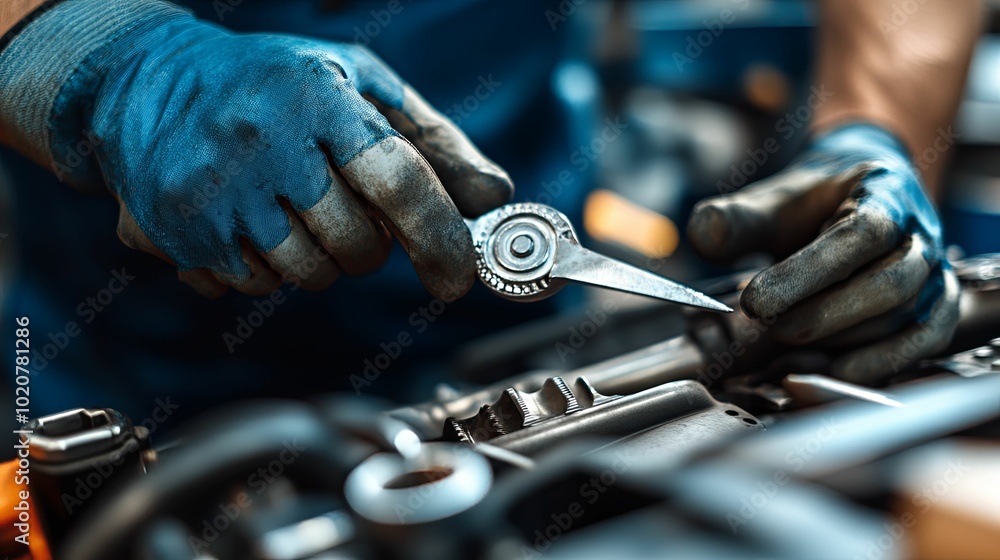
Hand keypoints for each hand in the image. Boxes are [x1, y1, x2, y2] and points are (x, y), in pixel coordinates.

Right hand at [0, 0, 511, 298]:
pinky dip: (271, 269)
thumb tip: (493, 198)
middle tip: (347, 212)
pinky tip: (252, 223)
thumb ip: (431, 140)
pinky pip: (259, 287)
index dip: (439, 237)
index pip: (398, 180)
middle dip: (370, 245)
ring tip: (294, 209)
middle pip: (358, 244)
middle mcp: (264, 144)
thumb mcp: (357, 82)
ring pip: (310, 275)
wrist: (145, 79)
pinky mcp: (184, 234)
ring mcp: (218, 194)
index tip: (458, 277)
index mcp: (317, 97)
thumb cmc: (274, 81)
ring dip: (321, 259)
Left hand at [688, 123, 959, 382]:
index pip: (859, 234)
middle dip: (822, 316)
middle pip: (888, 285)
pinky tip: (828, 372)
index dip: (807, 272)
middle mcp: (920, 236)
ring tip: (787, 354)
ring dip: (842, 345)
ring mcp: (934, 276)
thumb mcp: (772, 200)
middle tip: (769, 328)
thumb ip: (736, 217)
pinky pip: (921, 345)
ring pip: (904, 320)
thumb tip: (705, 231)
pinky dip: (876, 365)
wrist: (856, 200)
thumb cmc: (814, 204)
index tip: (754, 301)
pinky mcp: (936, 311)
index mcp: (884, 193)